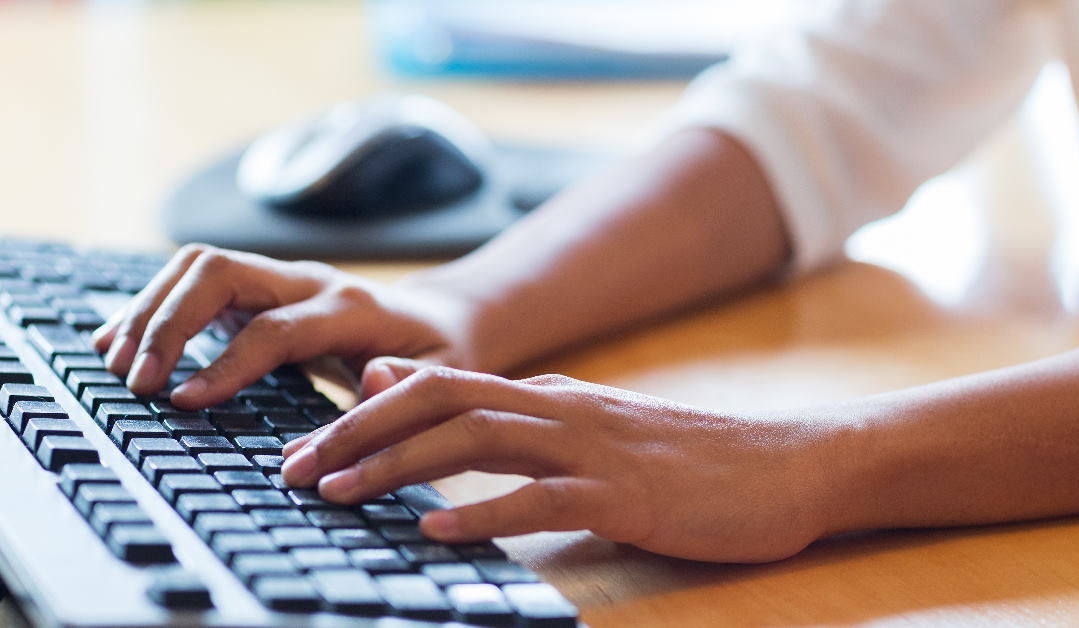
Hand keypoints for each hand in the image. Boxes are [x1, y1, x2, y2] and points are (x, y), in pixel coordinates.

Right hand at [92, 244, 471, 408]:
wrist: (443, 322)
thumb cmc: (443, 358)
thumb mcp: (445, 378)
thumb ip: (410, 384)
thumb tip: (373, 381)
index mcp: (353, 307)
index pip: (276, 326)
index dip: (228, 363)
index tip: (183, 401)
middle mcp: (309, 281)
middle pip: (221, 272)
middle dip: (169, 321)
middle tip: (136, 380)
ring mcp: (280, 279)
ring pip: (199, 267)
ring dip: (151, 309)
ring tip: (114, 363)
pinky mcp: (258, 290)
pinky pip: (195, 283)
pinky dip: (153, 307)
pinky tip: (121, 341)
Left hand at [282, 359, 835, 562]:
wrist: (785, 465)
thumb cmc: (682, 459)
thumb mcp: (585, 429)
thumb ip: (511, 418)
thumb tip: (433, 406)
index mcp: (546, 395)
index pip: (435, 387)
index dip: (361, 413)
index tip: (304, 446)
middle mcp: (558, 408)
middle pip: (438, 403)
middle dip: (356, 433)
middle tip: (292, 468)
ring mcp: (591, 447)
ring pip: (475, 442)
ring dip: (398, 467)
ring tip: (338, 494)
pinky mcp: (624, 493)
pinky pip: (541, 499)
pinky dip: (482, 513)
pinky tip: (437, 532)